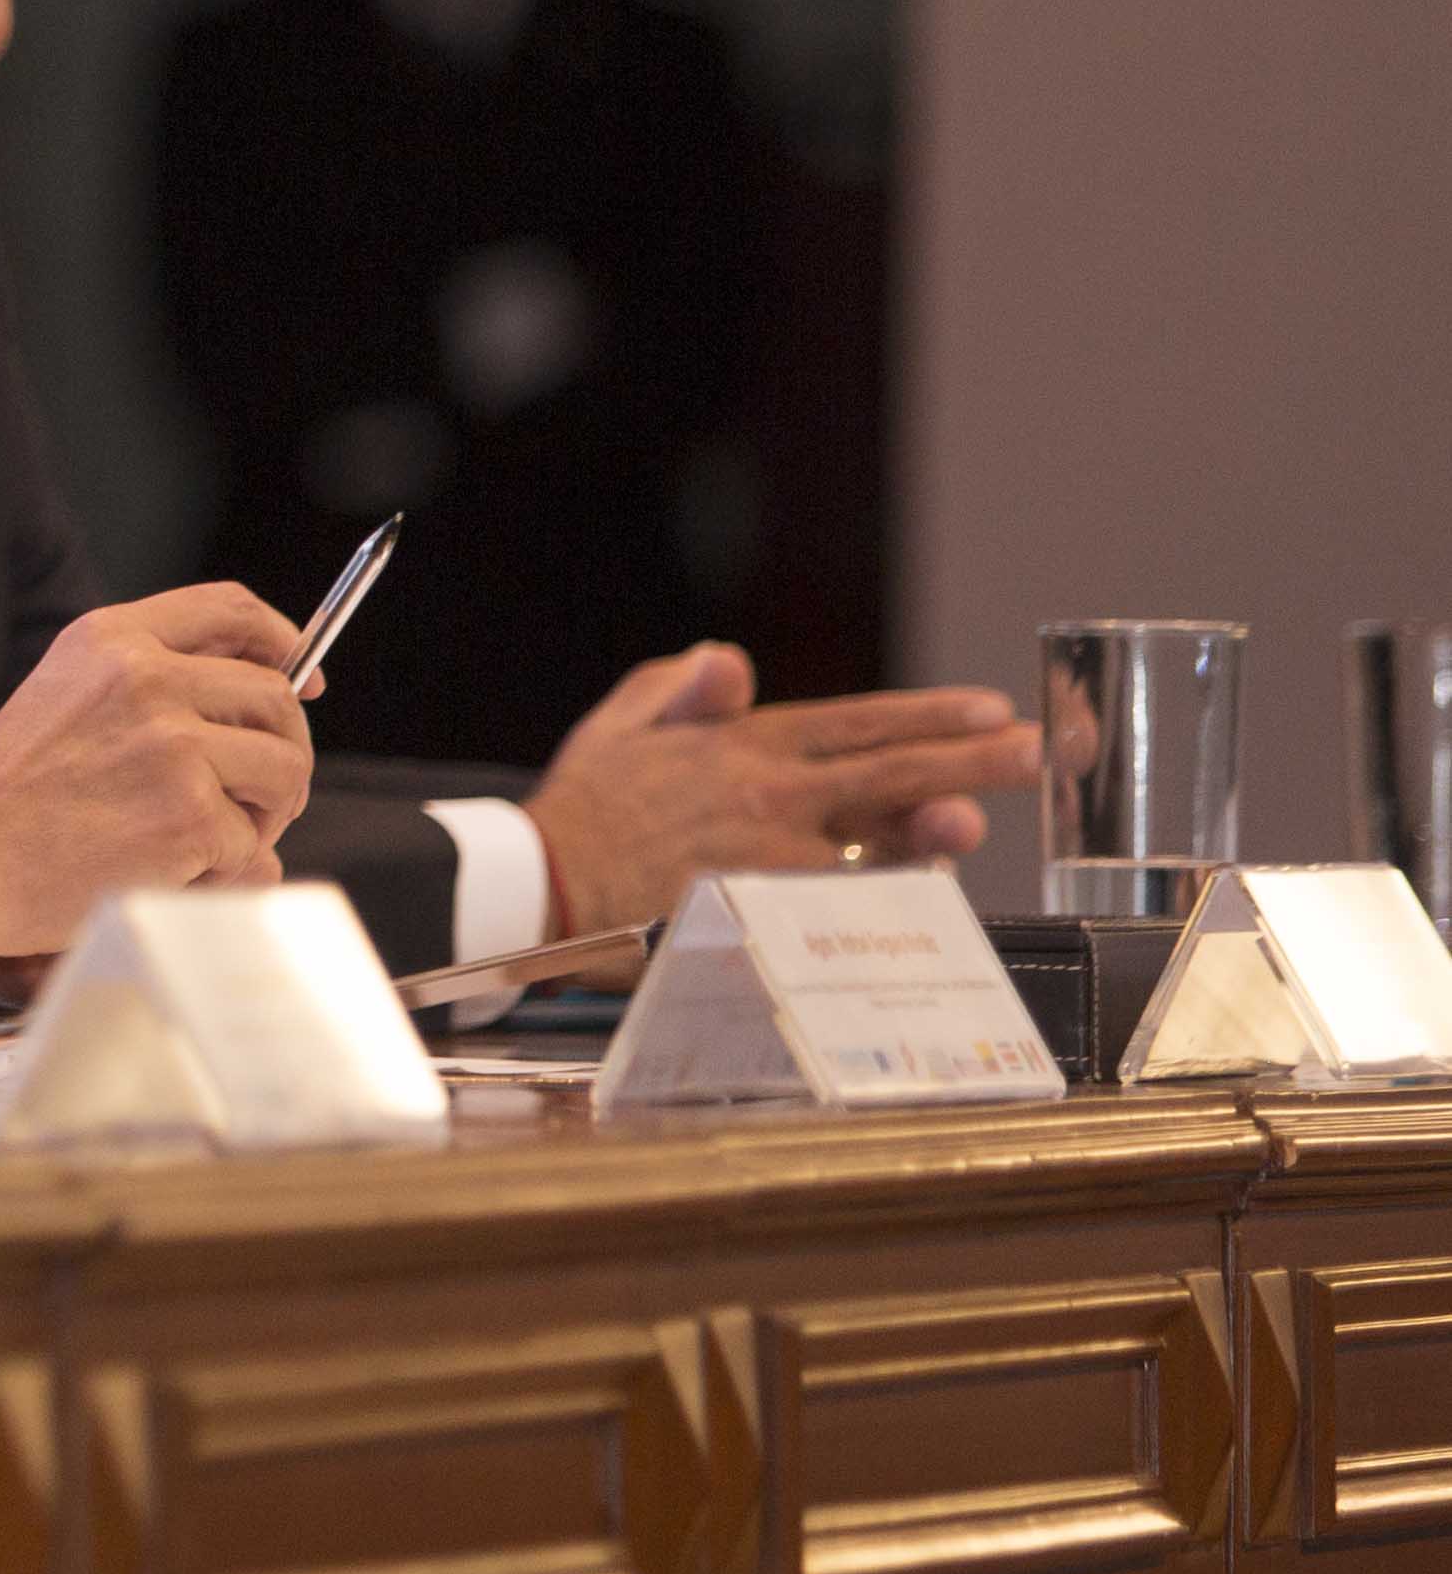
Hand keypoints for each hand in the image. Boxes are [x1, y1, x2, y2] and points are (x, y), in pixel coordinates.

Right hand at [0, 585, 316, 955]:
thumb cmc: (11, 790)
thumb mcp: (66, 690)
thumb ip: (151, 677)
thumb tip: (264, 696)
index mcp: (114, 638)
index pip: (233, 611)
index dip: (284, 641)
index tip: (307, 676)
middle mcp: (149, 678)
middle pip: (277, 697)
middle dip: (285, 749)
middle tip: (262, 793)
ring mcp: (174, 745)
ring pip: (285, 770)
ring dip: (269, 812)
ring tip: (222, 838)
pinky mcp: (190, 815)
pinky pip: (254, 844)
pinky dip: (227, 869)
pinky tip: (176, 871)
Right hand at [524, 643, 1026, 933]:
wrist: (535, 884)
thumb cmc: (578, 809)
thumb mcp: (621, 725)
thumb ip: (682, 688)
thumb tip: (734, 661)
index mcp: (743, 747)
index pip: (859, 725)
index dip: (930, 717)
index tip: (990, 710)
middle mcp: (770, 797)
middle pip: (890, 774)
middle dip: (973, 760)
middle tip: (1039, 752)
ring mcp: (771, 858)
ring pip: (878, 845)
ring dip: (935, 831)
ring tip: (978, 819)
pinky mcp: (764, 912)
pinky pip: (842, 907)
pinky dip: (884, 897)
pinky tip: (923, 891)